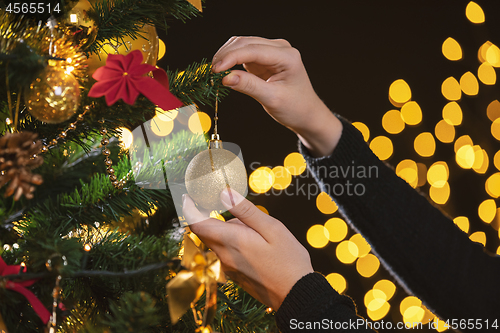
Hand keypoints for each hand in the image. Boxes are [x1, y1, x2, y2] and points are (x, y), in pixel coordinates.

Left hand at [182, 188, 313, 309]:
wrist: (296, 295)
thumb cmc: (288, 261)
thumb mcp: (272, 228)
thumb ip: (245, 211)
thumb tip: (224, 193)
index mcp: (231, 241)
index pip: (196, 223)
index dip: (188, 208)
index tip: (187, 197)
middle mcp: (224, 256)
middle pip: (207, 231)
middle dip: (217, 217)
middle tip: (236, 209)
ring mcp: (228, 267)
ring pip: (220, 241)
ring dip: (231, 231)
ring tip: (259, 234)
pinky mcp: (235, 275)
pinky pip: (227, 252)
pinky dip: (236, 243)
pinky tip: (259, 246)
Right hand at [212, 36, 342, 156]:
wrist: (306, 114)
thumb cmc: (296, 108)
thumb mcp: (272, 99)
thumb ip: (249, 86)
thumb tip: (226, 78)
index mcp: (287, 56)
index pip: (253, 50)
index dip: (231, 57)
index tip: (216, 70)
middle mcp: (280, 49)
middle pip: (245, 43)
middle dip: (226, 55)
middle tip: (211, 73)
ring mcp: (272, 51)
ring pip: (242, 45)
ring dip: (226, 56)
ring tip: (216, 73)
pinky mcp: (264, 58)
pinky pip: (243, 53)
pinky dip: (231, 60)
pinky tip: (223, 71)